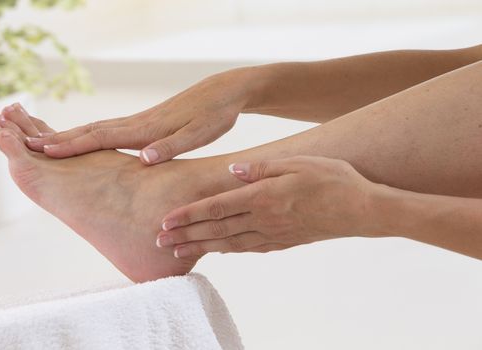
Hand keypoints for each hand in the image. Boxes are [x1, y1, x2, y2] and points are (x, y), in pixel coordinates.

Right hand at [26, 67, 262, 163]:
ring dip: (72, 137)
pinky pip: (112, 130)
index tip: (43, 152)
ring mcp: (142, 121)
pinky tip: (88, 142)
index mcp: (146, 129)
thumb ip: (172, 147)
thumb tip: (143, 158)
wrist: (225, 93)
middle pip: (92, 131)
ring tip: (47, 145)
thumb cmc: (215, 115)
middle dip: (61, 141)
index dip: (72, 146)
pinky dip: (92, 135)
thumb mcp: (199, 135)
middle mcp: (139, 123)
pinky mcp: (149, 122)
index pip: (101, 137)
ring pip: (100, 129)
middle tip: (28, 147)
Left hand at [156, 156, 379, 257]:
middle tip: (160, 241)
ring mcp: (274, 233)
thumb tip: (232, 169)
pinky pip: (250, 248)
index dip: (188, 215)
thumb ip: (262, 167)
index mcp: (263, 197)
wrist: (362, 211)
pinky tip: (219, 251)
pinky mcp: (285, 241)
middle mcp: (264, 219)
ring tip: (178, 250)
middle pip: (216, 229)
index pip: (216, 208)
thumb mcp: (298, 162)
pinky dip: (229, 250)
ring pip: (229, 243)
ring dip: (201, 246)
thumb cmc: (333, 180)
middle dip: (185, 235)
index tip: (166, 221)